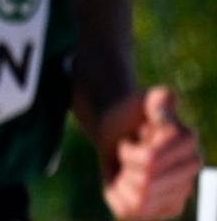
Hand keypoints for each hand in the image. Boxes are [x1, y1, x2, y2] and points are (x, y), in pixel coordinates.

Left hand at [99, 87, 200, 219]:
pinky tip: (125, 183)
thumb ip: (157, 98)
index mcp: (186, 141)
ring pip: (139, 200)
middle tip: (127, 153)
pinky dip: (117, 196)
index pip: (150, 160)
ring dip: (123, 181)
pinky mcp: (167, 209)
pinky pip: (130, 212)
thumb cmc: (129, 115)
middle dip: (126, 166)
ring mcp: (181, 192)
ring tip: (128, 168)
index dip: (130, 151)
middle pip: (146, 182)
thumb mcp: (139, 100)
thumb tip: (165, 106)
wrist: (117, 133)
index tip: (133, 139)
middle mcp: (191, 169)